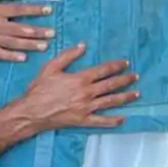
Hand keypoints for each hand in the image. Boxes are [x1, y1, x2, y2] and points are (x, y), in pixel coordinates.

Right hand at [0, 0, 55, 61]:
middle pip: (19, 29)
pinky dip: (11, 56)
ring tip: (44, 46)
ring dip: (29, 45)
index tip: (49, 10)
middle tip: (52, 33)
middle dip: (37, 32)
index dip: (34, 10)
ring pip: (12, 43)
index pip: (19, 10)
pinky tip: (23, 58)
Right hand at [0, 43, 137, 133]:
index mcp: (80, 79)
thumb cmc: (38, 89)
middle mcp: (87, 93)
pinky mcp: (83, 120)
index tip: (125, 63)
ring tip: (137, 93)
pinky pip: (101, 121)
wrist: (30, 112)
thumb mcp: (50, 68)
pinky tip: (123, 118)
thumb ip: (68, 55)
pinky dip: (113, 120)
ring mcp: (86, 108)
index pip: (104, 70)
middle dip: (125, 80)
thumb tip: (83, 45)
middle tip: (135, 76)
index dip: (116, 66)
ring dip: (125, 97)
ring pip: (111, 101)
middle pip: (111, 85)